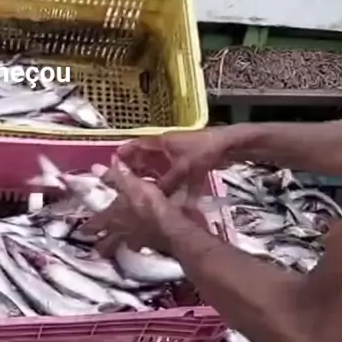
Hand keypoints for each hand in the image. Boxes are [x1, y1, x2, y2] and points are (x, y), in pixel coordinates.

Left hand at [81, 158, 179, 256]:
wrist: (171, 228)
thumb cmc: (148, 205)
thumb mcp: (132, 185)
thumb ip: (114, 177)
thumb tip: (96, 167)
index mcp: (111, 218)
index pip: (93, 225)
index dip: (85, 228)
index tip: (81, 230)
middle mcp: (118, 233)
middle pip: (103, 245)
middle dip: (99, 245)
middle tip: (97, 245)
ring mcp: (133, 243)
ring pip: (118, 250)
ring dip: (115, 249)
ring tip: (115, 247)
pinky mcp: (147, 246)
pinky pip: (137, 248)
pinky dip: (136, 246)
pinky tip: (139, 243)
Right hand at [116, 126, 248, 196]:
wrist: (229, 145)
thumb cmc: (203, 151)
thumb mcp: (182, 169)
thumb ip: (166, 184)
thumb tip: (152, 199)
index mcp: (160, 142)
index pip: (135, 145)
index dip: (123, 154)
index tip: (112, 165)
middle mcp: (166, 146)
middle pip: (146, 157)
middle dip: (136, 170)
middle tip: (125, 185)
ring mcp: (179, 154)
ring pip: (160, 167)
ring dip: (153, 178)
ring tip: (143, 193)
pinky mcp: (190, 162)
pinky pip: (174, 174)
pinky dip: (171, 183)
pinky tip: (171, 196)